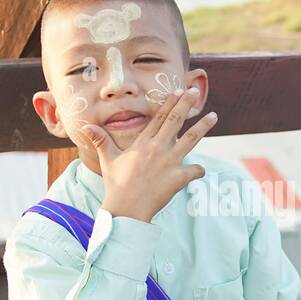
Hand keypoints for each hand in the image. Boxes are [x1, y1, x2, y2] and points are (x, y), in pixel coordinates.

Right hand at [82, 89, 217, 221]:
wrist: (127, 208)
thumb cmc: (116, 185)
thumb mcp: (108, 160)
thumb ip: (101, 141)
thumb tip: (86, 126)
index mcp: (143, 143)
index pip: (159, 118)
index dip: (170, 103)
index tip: (178, 91)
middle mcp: (157, 148)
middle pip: (175, 120)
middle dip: (187, 104)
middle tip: (195, 91)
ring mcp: (170, 161)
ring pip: (191, 138)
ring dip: (204, 126)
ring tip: (214, 116)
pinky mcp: (179, 177)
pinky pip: (195, 170)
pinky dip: (198, 170)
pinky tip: (199, 170)